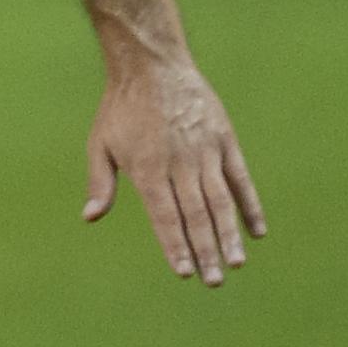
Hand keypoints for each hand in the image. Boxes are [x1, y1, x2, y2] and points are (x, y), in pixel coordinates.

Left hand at [83, 58, 265, 286]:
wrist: (151, 64)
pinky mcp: (224, 141)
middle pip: (195, 215)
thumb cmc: (121, 108)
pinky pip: (241, 179)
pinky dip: (250, 206)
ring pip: (220, 201)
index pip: (164, 216)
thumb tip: (90, 217)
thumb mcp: (100, 143)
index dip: (175, 245)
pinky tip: (257, 231)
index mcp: (147, 168)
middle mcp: (178, 164)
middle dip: (205, 251)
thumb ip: (100, 183)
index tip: (183, 273)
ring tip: (235, 264)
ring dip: (229, 235)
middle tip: (213, 282)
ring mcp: (204, 152)